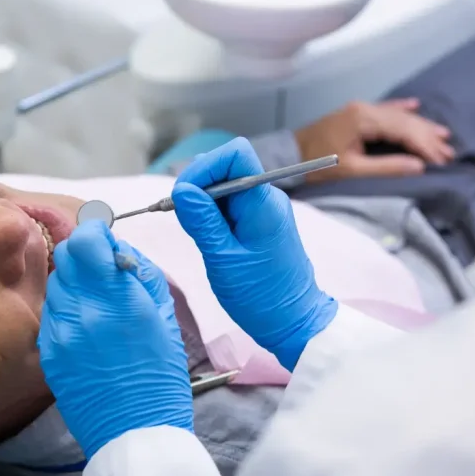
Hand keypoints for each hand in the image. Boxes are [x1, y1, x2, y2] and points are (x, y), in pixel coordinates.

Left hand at [38, 220, 191, 458]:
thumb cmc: (160, 377)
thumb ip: (140, 275)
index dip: (95, 233)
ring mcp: (60, 333)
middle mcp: (83, 311)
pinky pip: (51, 314)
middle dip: (84, 254)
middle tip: (102, 270)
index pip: (86, 240)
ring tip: (97, 303)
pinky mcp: (48, 352)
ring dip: (74, 282)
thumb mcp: (165, 317)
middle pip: (66, 256)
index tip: (104, 239)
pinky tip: (86, 329)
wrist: (135, 432)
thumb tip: (117, 249)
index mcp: (119, 300)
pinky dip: (66, 311)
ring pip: (56, 283)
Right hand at [171, 138, 337, 369]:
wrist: (293, 321)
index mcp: (263, 203)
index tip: (184, 197)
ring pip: (224, 186)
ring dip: (203, 203)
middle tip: (184, 220)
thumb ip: (202, 221)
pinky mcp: (259, 222)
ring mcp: (264, 209)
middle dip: (198, 186)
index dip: (205, 167)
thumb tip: (181, 189)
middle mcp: (267, 198)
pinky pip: (230, 204)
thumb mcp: (222, 259)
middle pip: (226, 167)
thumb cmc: (261, 296)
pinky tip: (208, 238)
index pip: (235, 154)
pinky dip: (212, 215)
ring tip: (197, 234)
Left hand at [295, 99, 453, 183]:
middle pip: (404, 120)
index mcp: (363, 119)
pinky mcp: (354, 114)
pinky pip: (384, 109)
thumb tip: (419, 166)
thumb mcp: (352, 170)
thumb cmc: (316, 165)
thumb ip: (386, 167)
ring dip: (420, 126)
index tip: (441, 160)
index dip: (425, 145)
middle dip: (428, 137)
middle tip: (449, 153)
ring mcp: (359, 109)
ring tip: (442, 136)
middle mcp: (364, 109)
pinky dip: (401, 110)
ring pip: (397, 115)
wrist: (288, 156)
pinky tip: (415, 106)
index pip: (404, 130)